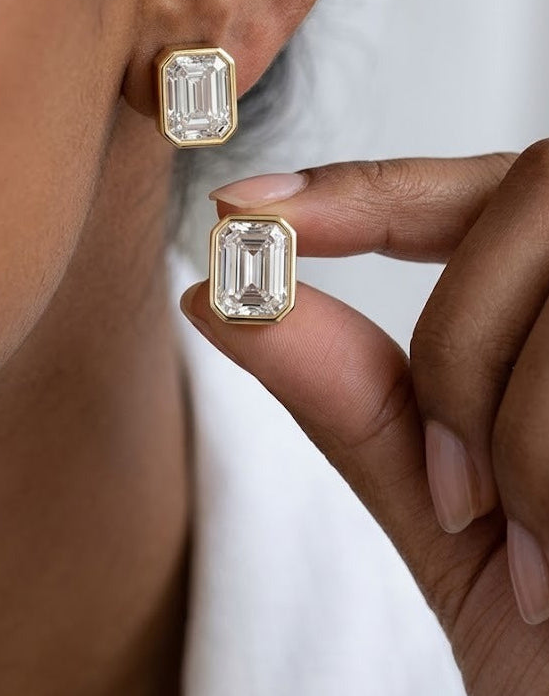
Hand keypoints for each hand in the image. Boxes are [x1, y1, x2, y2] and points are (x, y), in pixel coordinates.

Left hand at [181, 140, 548, 695]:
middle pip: (524, 203)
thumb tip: (223, 298)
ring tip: (534, 555)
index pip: (460, 193)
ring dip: (519, 424)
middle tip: (456, 493)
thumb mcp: (456, 524)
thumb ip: (353, 402)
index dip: (355, 186)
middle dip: (463, 345)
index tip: (245, 210)